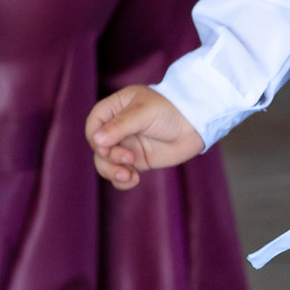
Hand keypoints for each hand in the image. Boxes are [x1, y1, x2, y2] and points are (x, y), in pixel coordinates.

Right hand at [86, 85, 203, 187]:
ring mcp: (127, 145)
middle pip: (97, 147)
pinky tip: (134, 180)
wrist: (195, 125)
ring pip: (105, 163)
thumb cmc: (170, 111)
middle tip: (127, 158)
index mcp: (116, 108)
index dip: (94, 137)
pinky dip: (122, 181)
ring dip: (112, 171)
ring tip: (129, 174)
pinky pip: (120, 175)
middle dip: (108, 156)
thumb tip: (96, 140)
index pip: (93, 124)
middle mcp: (118, 128)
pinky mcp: (137, 161)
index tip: (105, 146)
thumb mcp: (143, 113)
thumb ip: (119, 126)